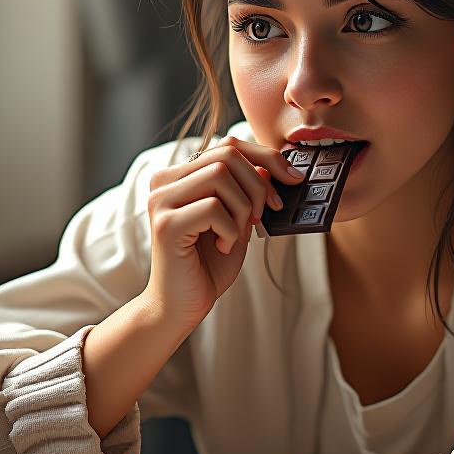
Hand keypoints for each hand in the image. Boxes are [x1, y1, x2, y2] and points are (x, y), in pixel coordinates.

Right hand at [142, 136, 304, 335]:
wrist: (182, 306)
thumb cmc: (209, 264)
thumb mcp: (237, 220)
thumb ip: (247, 191)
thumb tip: (269, 165)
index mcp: (180, 176)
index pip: (228, 146)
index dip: (266, 157)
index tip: (292, 180)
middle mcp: (164, 182)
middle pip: (226, 156)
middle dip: (258, 186)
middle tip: (262, 216)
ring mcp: (161, 201)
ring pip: (221, 176)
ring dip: (243, 208)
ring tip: (237, 234)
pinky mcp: (166, 224)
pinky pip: (214, 208)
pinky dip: (231, 230)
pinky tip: (223, 247)